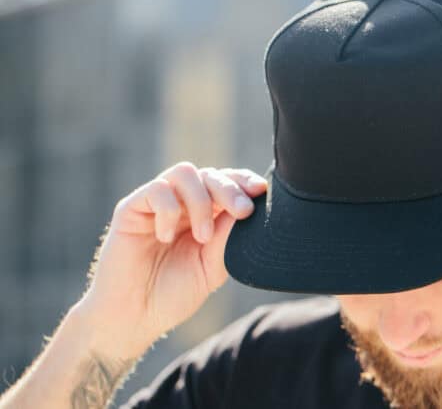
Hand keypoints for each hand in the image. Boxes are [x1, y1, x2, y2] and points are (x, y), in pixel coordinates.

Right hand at [74, 162, 266, 356]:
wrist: (132, 318)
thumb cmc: (172, 295)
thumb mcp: (211, 269)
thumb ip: (227, 239)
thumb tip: (248, 209)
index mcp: (204, 215)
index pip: (226, 183)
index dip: (244, 182)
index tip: (261, 192)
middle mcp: (181, 204)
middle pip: (210, 174)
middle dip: (231, 189)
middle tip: (243, 211)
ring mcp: (155, 204)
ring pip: (185, 173)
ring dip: (201, 201)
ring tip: (203, 236)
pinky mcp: (131, 209)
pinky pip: (156, 190)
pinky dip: (169, 210)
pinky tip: (166, 237)